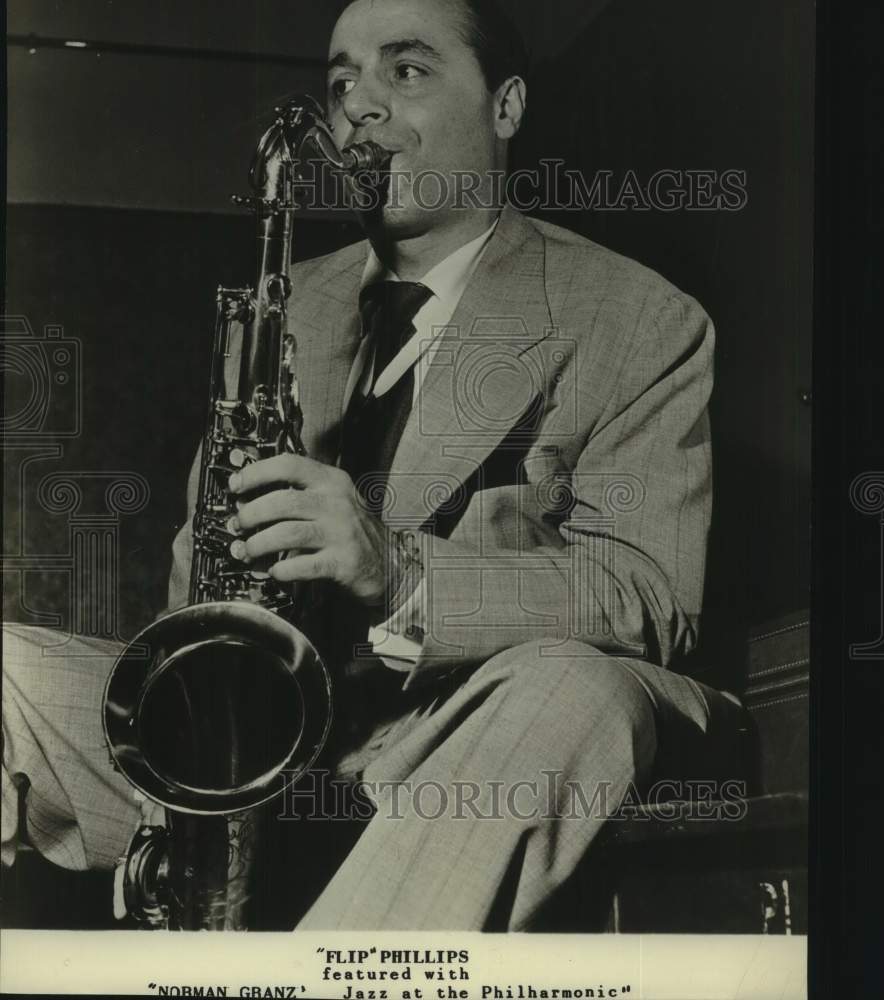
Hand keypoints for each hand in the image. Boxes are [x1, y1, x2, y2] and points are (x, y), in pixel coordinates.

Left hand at [227, 454, 390, 606]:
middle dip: (252, 513)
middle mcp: (338, 504)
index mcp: (332, 482)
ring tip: (247, 550)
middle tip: (238, 524)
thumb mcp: (332, 500)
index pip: (290, 465)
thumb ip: (298, 494)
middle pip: (284, 500)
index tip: (236, 485)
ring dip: (259, 543)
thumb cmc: (351, 531)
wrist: (389, 562)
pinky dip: (282, 569)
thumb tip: (248, 498)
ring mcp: (341, 533)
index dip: (257, 473)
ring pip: (288, 532)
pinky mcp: (342, 562)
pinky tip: (275, 570)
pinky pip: (303, 564)